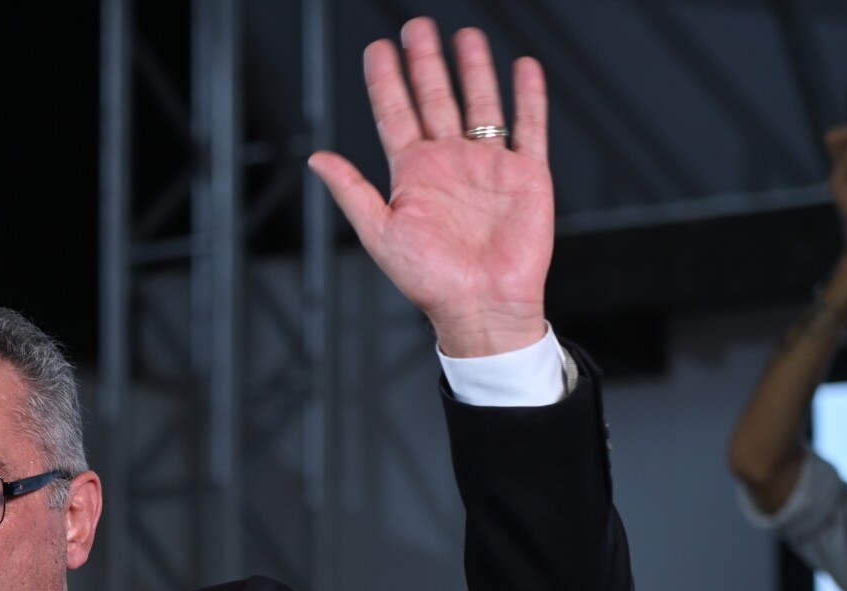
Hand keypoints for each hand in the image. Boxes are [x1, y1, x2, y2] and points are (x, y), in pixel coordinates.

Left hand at [308, 19, 552, 357]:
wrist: (481, 306)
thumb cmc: (429, 281)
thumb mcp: (379, 233)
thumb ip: (351, 191)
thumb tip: (316, 159)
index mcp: (413, 174)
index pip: (395, 113)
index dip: (386, 79)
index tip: (377, 48)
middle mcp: (449, 163)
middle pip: (436, 98)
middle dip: (427, 62)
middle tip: (418, 26)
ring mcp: (488, 166)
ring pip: (481, 104)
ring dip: (474, 70)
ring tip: (466, 36)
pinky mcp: (526, 176)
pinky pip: (530, 127)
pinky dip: (529, 98)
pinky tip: (522, 69)